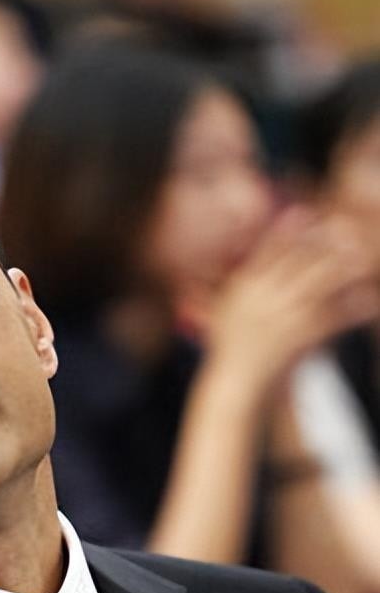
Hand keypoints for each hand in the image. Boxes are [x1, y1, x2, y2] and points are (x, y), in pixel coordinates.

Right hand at [202, 208, 379, 394]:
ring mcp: (284, 315)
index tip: (305, 213)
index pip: (267, 252)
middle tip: (345, 229)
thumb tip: (251, 262)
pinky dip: (353, 307)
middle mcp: (264, 296)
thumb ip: (241, 282)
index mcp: (245, 287)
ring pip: (320, 283)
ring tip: (363, 256)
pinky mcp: (302, 335)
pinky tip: (370, 299)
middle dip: (323, 243)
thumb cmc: (230, 344)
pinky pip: (334, 316)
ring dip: (343, 268)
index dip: (287, 231)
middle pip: (298, 261)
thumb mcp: (228, 307)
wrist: (236, 379)